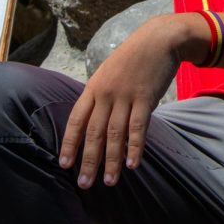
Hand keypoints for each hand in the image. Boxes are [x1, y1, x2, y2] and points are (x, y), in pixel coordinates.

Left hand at [59, 15, 196, 187]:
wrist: (159, 39)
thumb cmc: (133, 57)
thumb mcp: (109, 72)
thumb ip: (100, 94)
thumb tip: (94, 121)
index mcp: (93, 87)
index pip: (76, 119)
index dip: (70, 143)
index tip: (64, 165)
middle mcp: (106, 93)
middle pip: (94, 132)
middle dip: (88, 160)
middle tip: (84, 184)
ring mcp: (125, 96)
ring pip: (115, 134)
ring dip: (111, 160)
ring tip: (109, 181)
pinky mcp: (145, 98)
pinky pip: (138, 127)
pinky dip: (135, 147)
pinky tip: (133, 164)